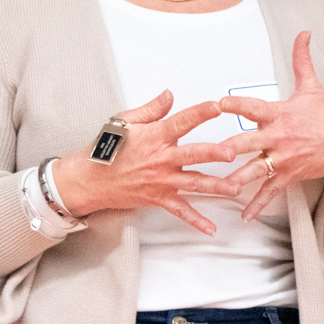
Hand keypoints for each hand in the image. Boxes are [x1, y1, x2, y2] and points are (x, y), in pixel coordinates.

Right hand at [51, 90, 241, 234]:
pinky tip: (211, 228)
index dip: (200, 113)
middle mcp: (161, 159)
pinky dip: (196, 221)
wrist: (88, 180)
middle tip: (232, 153)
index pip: (181, 122)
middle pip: (192, 154)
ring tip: (235, 188)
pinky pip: (180, 211)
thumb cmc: (106, 150)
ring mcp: (161, 181)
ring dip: (215, 186)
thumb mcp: (125, 121)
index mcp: (155, 137)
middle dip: (213, 153)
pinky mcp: (159, 198)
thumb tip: (170, 94)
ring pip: (193, 183)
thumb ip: (151, 109)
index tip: (217, 106)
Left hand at [218, 31, 323, 221]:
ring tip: (220, 187)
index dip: (236, 104)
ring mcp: (283, 159)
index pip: (254, 107)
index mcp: (280, 114)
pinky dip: (257, 205)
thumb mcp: (313, 86)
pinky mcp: (289, 176)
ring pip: (255, 170)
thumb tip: (304, 32)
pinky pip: (270, 192)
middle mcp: (279, 137)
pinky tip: (243, 216)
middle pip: (248, 143)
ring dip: (237, 179)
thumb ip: (302, 60)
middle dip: (229, 148)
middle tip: (212, 152)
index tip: (218, 103)